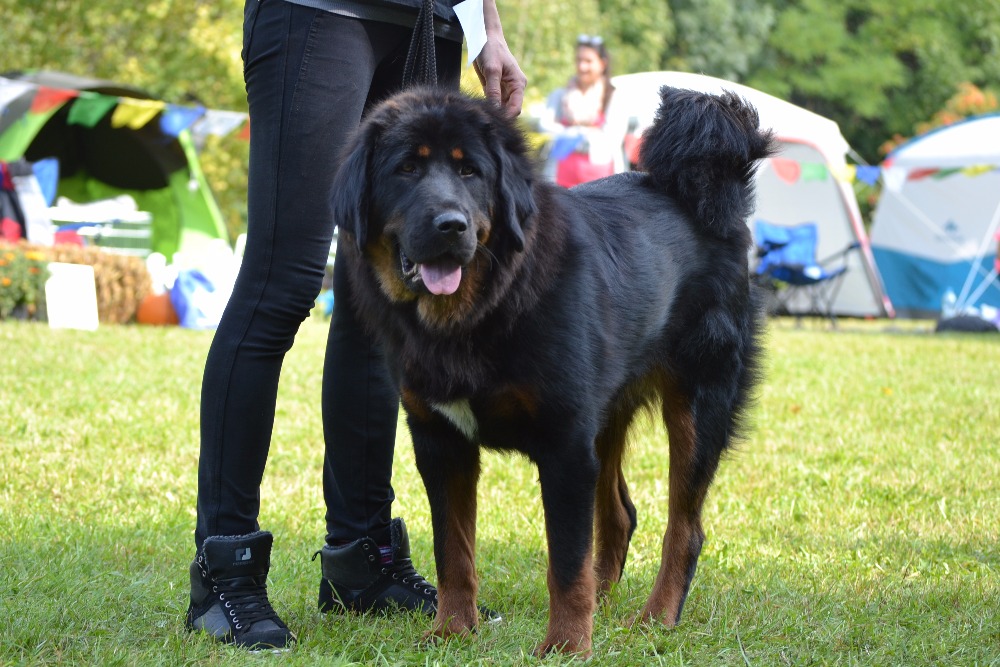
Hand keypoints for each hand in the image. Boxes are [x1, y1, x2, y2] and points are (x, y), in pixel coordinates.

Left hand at [474, 1, 526, 116]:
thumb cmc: (491, 50)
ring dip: (493, 112)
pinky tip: (480, 108)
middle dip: (499, 115)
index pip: (516, 108)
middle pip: (509, 110)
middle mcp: (514, 89)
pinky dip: (488, 106)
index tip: (493, 120)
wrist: (485, 38)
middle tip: (485, 119)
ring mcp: (505, 89)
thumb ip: (493, 90)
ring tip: (481, 114)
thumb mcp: (492, 70)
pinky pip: (494, 102)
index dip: (507, 116)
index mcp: (518, 84)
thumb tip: (495, 109)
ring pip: (501, 108)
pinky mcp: (495, 89)